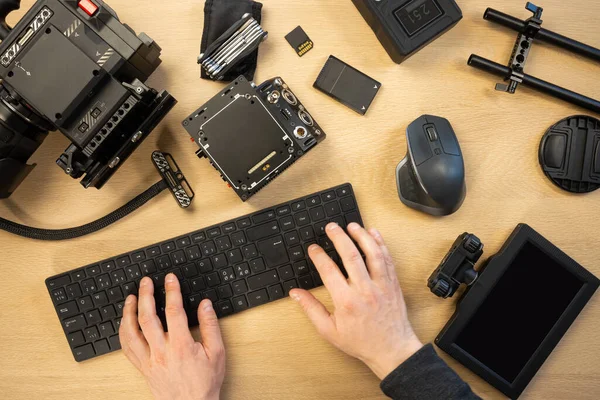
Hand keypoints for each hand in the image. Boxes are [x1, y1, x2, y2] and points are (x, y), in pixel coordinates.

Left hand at [120, 274, 225, 399]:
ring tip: (130, 298)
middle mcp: (162, 352)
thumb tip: (205, 305)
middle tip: (145, 282)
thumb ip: (211, 326)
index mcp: (182, 346)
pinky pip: (127, 348)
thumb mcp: (217, 353)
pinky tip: (125, 322)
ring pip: (132, 333)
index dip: (171, 291)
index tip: (170, 279)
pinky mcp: (143, 368)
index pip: (174, 312)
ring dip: (128, 312)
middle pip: (147, 318)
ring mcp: (149, 361)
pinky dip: (123, 332)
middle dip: (145, 296)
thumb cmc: (205, 382)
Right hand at [290, 222, 422, 379]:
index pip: (329, 270)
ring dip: (362, 236)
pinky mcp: (393, 284)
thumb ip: (311, 309)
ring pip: (372, 253)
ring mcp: (381, 285)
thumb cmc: (361, 342)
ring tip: (352, 225)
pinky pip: (387, 259)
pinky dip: (381, 244)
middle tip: (331, 227)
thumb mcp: (329, 330)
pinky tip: (374, 234)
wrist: (392, 350)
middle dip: (339, 237)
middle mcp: (365, 290)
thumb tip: (295, 294)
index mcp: (346, 301)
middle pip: (350, 256)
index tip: (313, 248)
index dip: (319, 256)